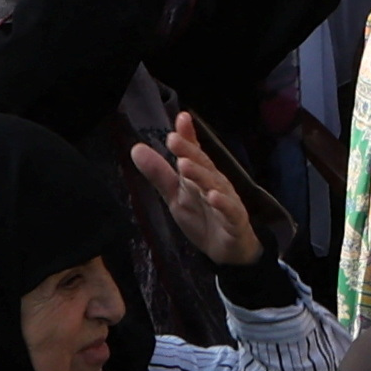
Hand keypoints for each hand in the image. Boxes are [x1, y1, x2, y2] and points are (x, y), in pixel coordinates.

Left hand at [130, 108, 261, 267]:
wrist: (228, 251)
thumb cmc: (204, 219)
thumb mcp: (176, 196)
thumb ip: (159, 173)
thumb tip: (136, 148)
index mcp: (200, 176)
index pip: (194, 153)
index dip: (188, 137)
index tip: (181, 118)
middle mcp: (215, 183)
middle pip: (202, 166)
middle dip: (189, 152)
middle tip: (173, 139)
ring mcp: (227, 201)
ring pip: (214, 185)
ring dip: (200, 174)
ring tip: (185, 165)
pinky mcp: (235, 221)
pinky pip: (229, 211)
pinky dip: (223, 204)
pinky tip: (213, 196)